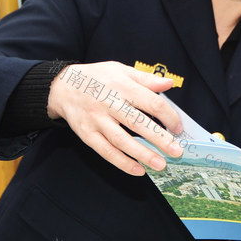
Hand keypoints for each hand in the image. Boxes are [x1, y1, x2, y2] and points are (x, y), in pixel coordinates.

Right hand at [47, 61, 183, 175]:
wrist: (62, 86)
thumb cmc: (98, 77)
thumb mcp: (122, 70)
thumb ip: (146, 79)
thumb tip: (170, 83)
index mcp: (122, 86)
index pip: (151, 103)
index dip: (168, 116)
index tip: (178, 128)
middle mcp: (109, 103)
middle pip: (137, 123)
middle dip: (159, 139)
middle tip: (176, 151)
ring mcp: (96, 120)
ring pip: (121, 140)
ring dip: (142, 154)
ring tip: (160, 164)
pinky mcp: (86, 134)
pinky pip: (106, 151)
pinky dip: (122, 163)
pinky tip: (138, 170)